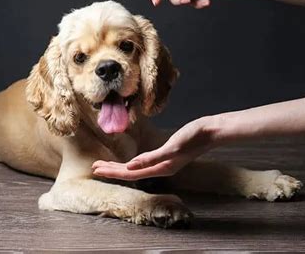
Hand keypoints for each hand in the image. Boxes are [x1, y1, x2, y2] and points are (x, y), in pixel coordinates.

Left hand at [92, 116, 220, 179]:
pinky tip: (129, 162)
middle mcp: (160, 168)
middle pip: (131, 173)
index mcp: (160, 168)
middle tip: (94, 167)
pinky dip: (132, 162)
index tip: (96, 169)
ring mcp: (164, 163)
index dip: (112, 172)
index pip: (130, 173)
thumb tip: (131, 166)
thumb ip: (152, 158)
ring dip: (120, 167)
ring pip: (136, 168)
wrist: (210, 131)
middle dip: (112, 170)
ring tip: (105, 165)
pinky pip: (144, 162)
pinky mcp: (166, 155)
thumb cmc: (193, 137)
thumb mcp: (172, 147)